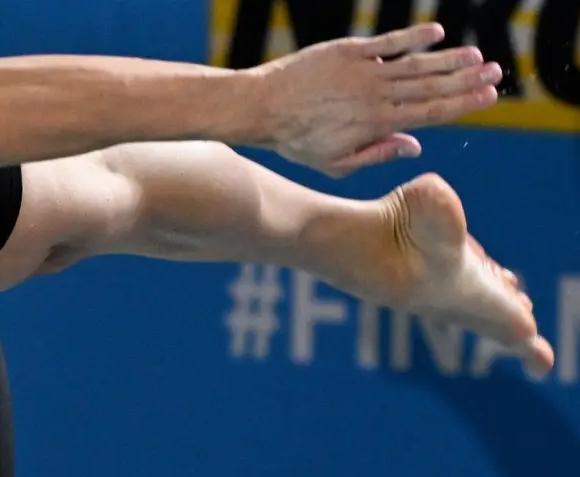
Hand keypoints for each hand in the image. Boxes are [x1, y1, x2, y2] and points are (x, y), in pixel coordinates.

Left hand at [250, 23, 500, 177]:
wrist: (260, 108)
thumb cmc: (295, 140)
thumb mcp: (335, 162)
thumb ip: (377, 153)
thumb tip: (415, 144)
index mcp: (376, 125)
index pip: (429, 114)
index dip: (462, 104)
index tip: (488, 97)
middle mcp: (375, 97)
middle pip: (431, 87)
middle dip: (466, 80)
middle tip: (496, 73)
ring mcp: (363, 72)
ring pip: (415, 65)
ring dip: (448, 60)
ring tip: (477, 56)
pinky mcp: (348, 52)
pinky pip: (387, 43)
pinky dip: (412, 36)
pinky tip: (436, 32)